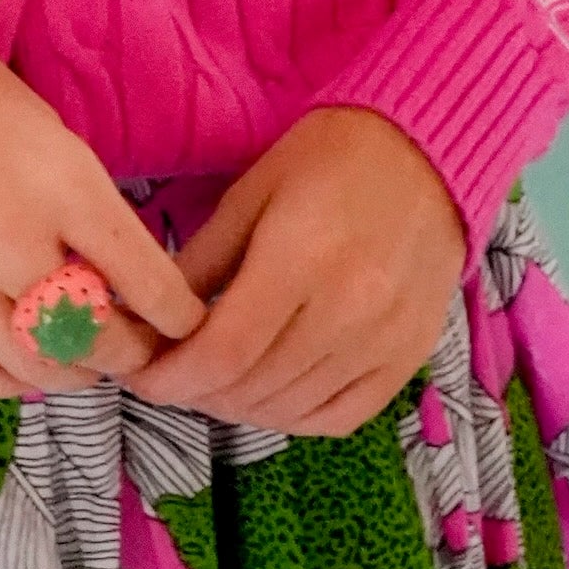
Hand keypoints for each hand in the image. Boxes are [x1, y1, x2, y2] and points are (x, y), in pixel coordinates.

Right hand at [0, 1, 207, 402]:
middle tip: (140, 348)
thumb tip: (118, 273)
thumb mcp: (45, 128)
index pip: (147, 280)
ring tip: (85, 362)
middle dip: (131, 352)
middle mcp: (14, 238)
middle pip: (97, 337)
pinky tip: (25, 366)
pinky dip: (10, 380)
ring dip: (74, 373)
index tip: (185, 322)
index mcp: (64, 183)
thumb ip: (83, 202)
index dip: (177, 316)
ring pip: (37, 364)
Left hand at [132, 105, 471, 439]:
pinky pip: (340, 417)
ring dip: (239, 407)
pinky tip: (267, 396)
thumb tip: (148, 320)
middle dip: (195, 393)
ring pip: (291, 410)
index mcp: (301, 258)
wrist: (429, 150)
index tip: (140, 377)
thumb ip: (198, 264)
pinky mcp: (411, 356)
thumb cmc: (329, 160)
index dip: (171, 378)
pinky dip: (293, 418)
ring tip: (213, 384)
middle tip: (170, 377)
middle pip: (252, 387)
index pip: (223, 352)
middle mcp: (350, 309)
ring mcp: (386, 340)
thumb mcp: (250, 194)